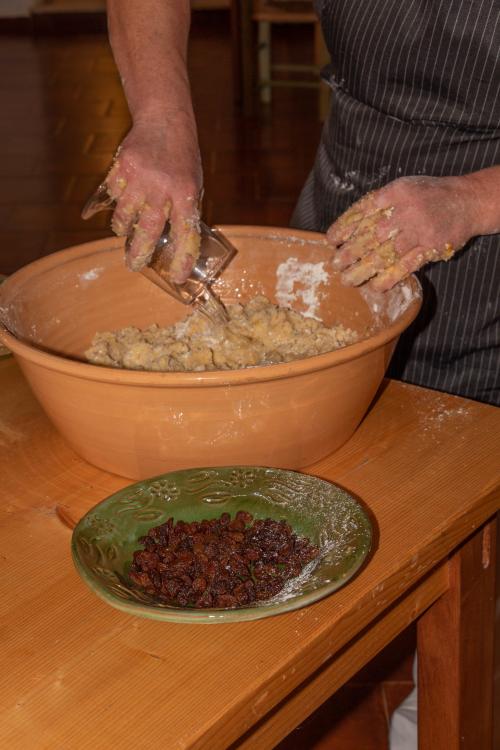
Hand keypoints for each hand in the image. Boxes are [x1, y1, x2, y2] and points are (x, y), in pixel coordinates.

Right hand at [101, 112, 201, 281]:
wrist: (165, 119)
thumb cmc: (182, 158)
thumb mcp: (193, 183)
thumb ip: (184, 210)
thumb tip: (177, 244)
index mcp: (187, 193)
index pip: (186, 234)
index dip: (183, 258)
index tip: (178, 277)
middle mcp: (163, 188)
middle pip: (148, 230)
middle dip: (140, 253)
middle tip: (134, 265)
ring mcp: (140, 177)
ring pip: (124, 216)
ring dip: (122, 228)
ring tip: (124, 232)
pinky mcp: (122, 167)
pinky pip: (113, 196)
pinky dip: (115, 204)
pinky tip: (121, 202)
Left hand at [326, 175, 477, 291]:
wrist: (466, 201)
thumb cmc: (429, 196)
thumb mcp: (403, 188)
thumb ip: (379, 203)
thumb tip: (348, 225)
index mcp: (394, 193)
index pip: (362, 212)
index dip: (343, 228)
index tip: (331, 240)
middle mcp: (405, 211)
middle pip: (369, 236)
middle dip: (349, 253)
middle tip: (335, 265)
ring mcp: (418, 231)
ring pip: (384, 254)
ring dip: (363, 270)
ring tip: (348, 280)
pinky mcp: (430, 249)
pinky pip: (406, 267)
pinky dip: (389, 278)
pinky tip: (375, 286)